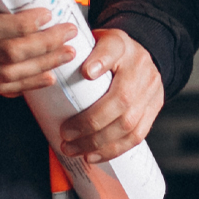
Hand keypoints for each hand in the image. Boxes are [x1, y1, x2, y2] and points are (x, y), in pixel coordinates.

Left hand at [54, 28, 164, 164]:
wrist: (139, 55)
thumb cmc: (105, 54)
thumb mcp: (90, 44)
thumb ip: (72, 55)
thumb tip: (44, 73)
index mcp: (120, 44)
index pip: (113, 48)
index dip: (101, 61)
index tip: (87, 72)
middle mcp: (140, 65)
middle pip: (121, 97)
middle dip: (90, 122)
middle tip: (65, 133)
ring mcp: (151, 89)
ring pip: (128, 122)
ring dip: (98, 142)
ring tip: (74, 149)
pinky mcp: (155, 107)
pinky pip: (137, 135)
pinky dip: (113, 149)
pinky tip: (93, 155)